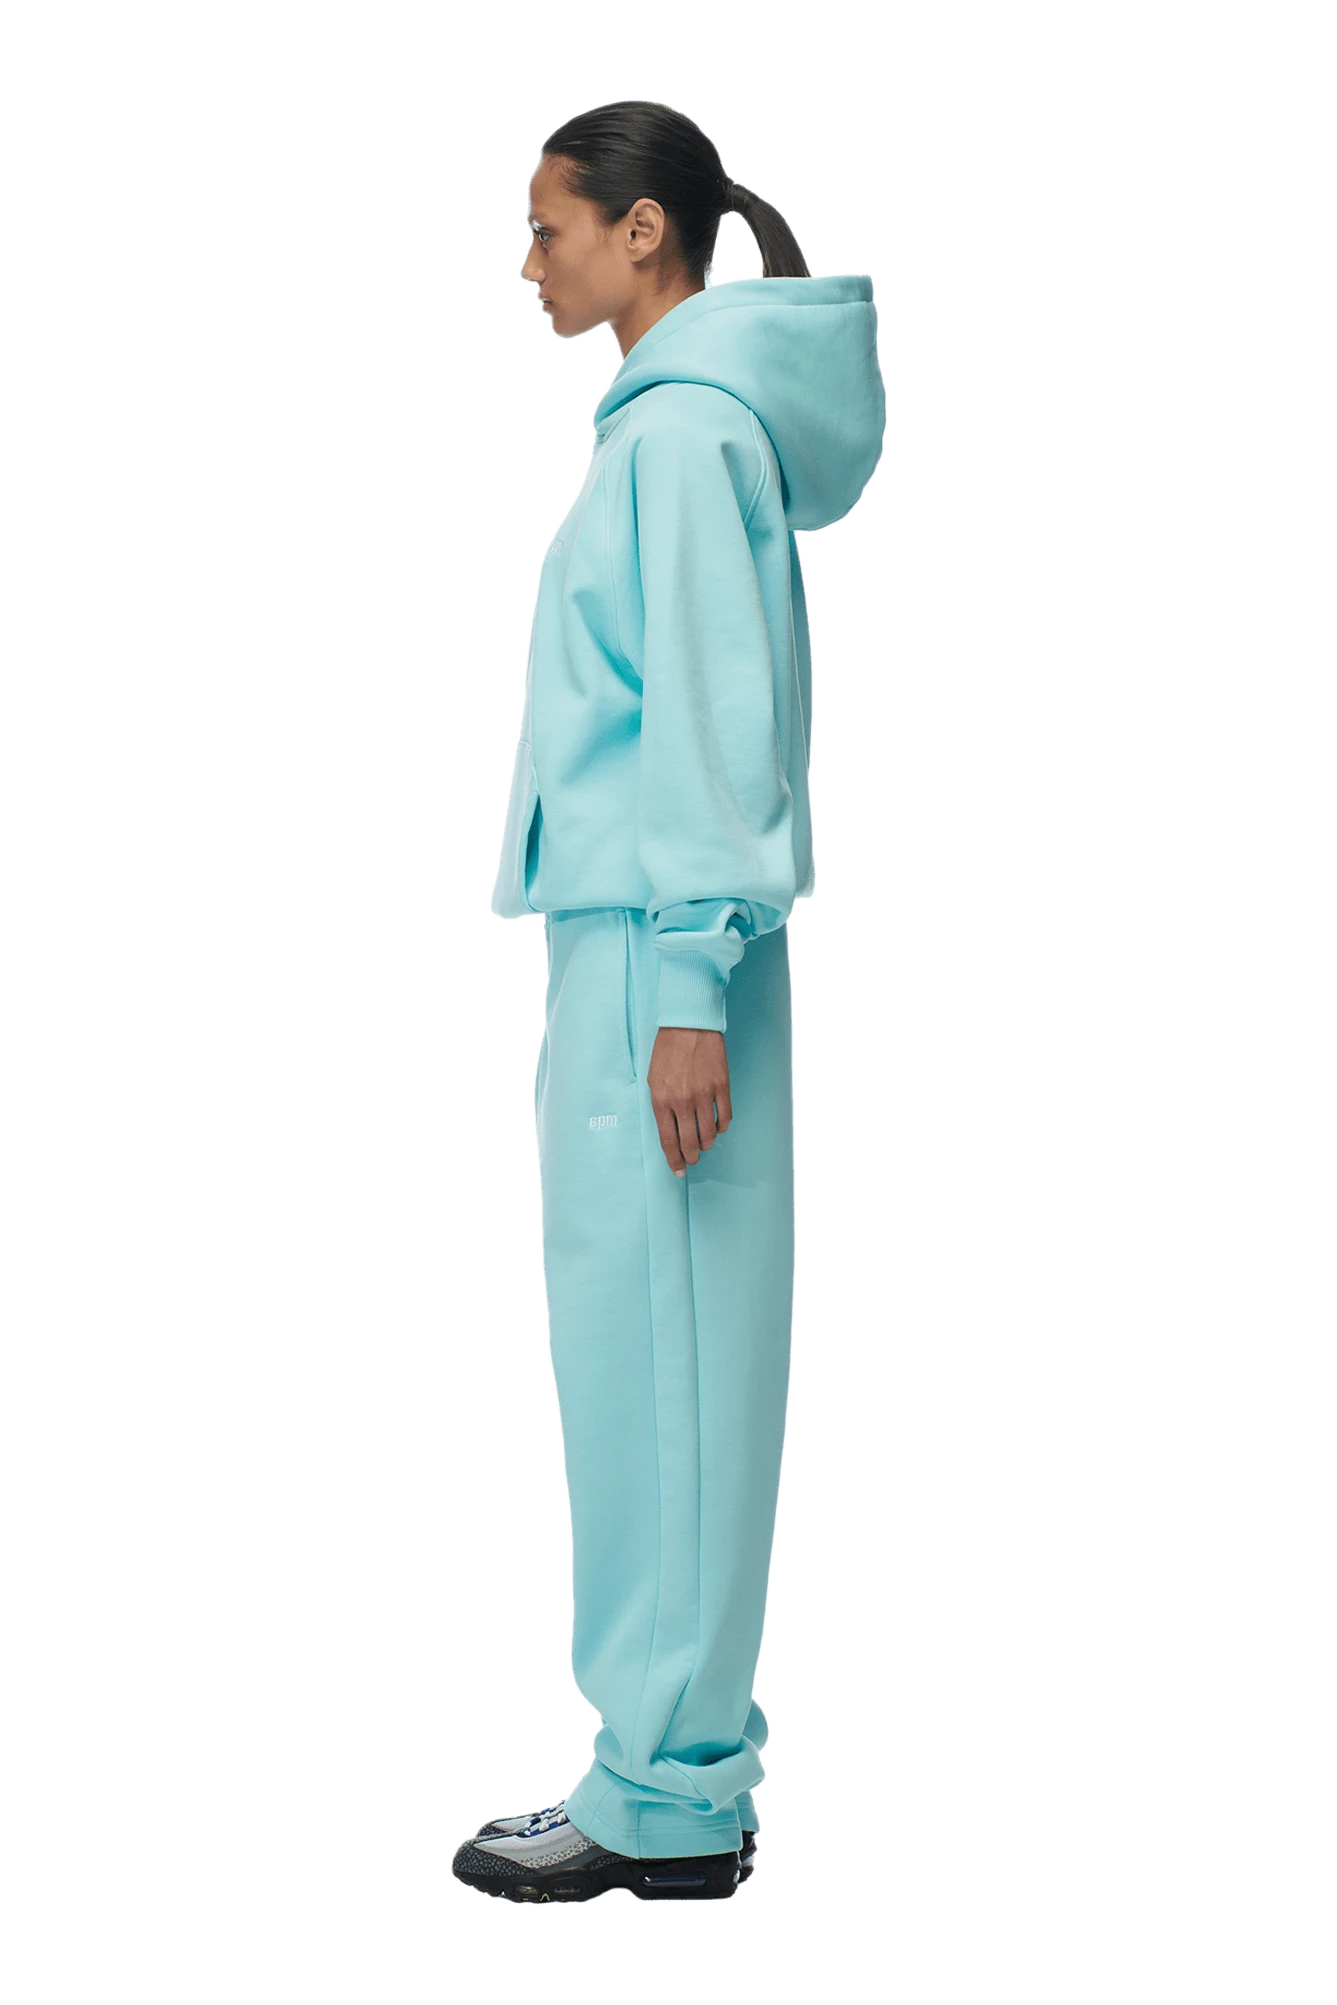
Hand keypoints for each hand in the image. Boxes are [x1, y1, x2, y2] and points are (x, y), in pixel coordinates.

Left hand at [647, 1027, 731, 1175]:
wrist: (688, 1025)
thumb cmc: (667, 1050)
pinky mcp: (721, 1087)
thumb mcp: (652, 1078)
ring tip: (704, 1143)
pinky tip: (718, 1126)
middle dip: (691, 1157)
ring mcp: (703, 1095)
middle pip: (689, 1143)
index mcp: (661, 1100)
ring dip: (706, 1143)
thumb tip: (669, 1127)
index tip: (678, 1170)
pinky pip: (725, 1117)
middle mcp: (682, 1101)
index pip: (668, 1141)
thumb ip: (660, 1104)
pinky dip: (721, 1127)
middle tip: (692, 1159)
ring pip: (709, 1134)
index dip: (674, 1160)